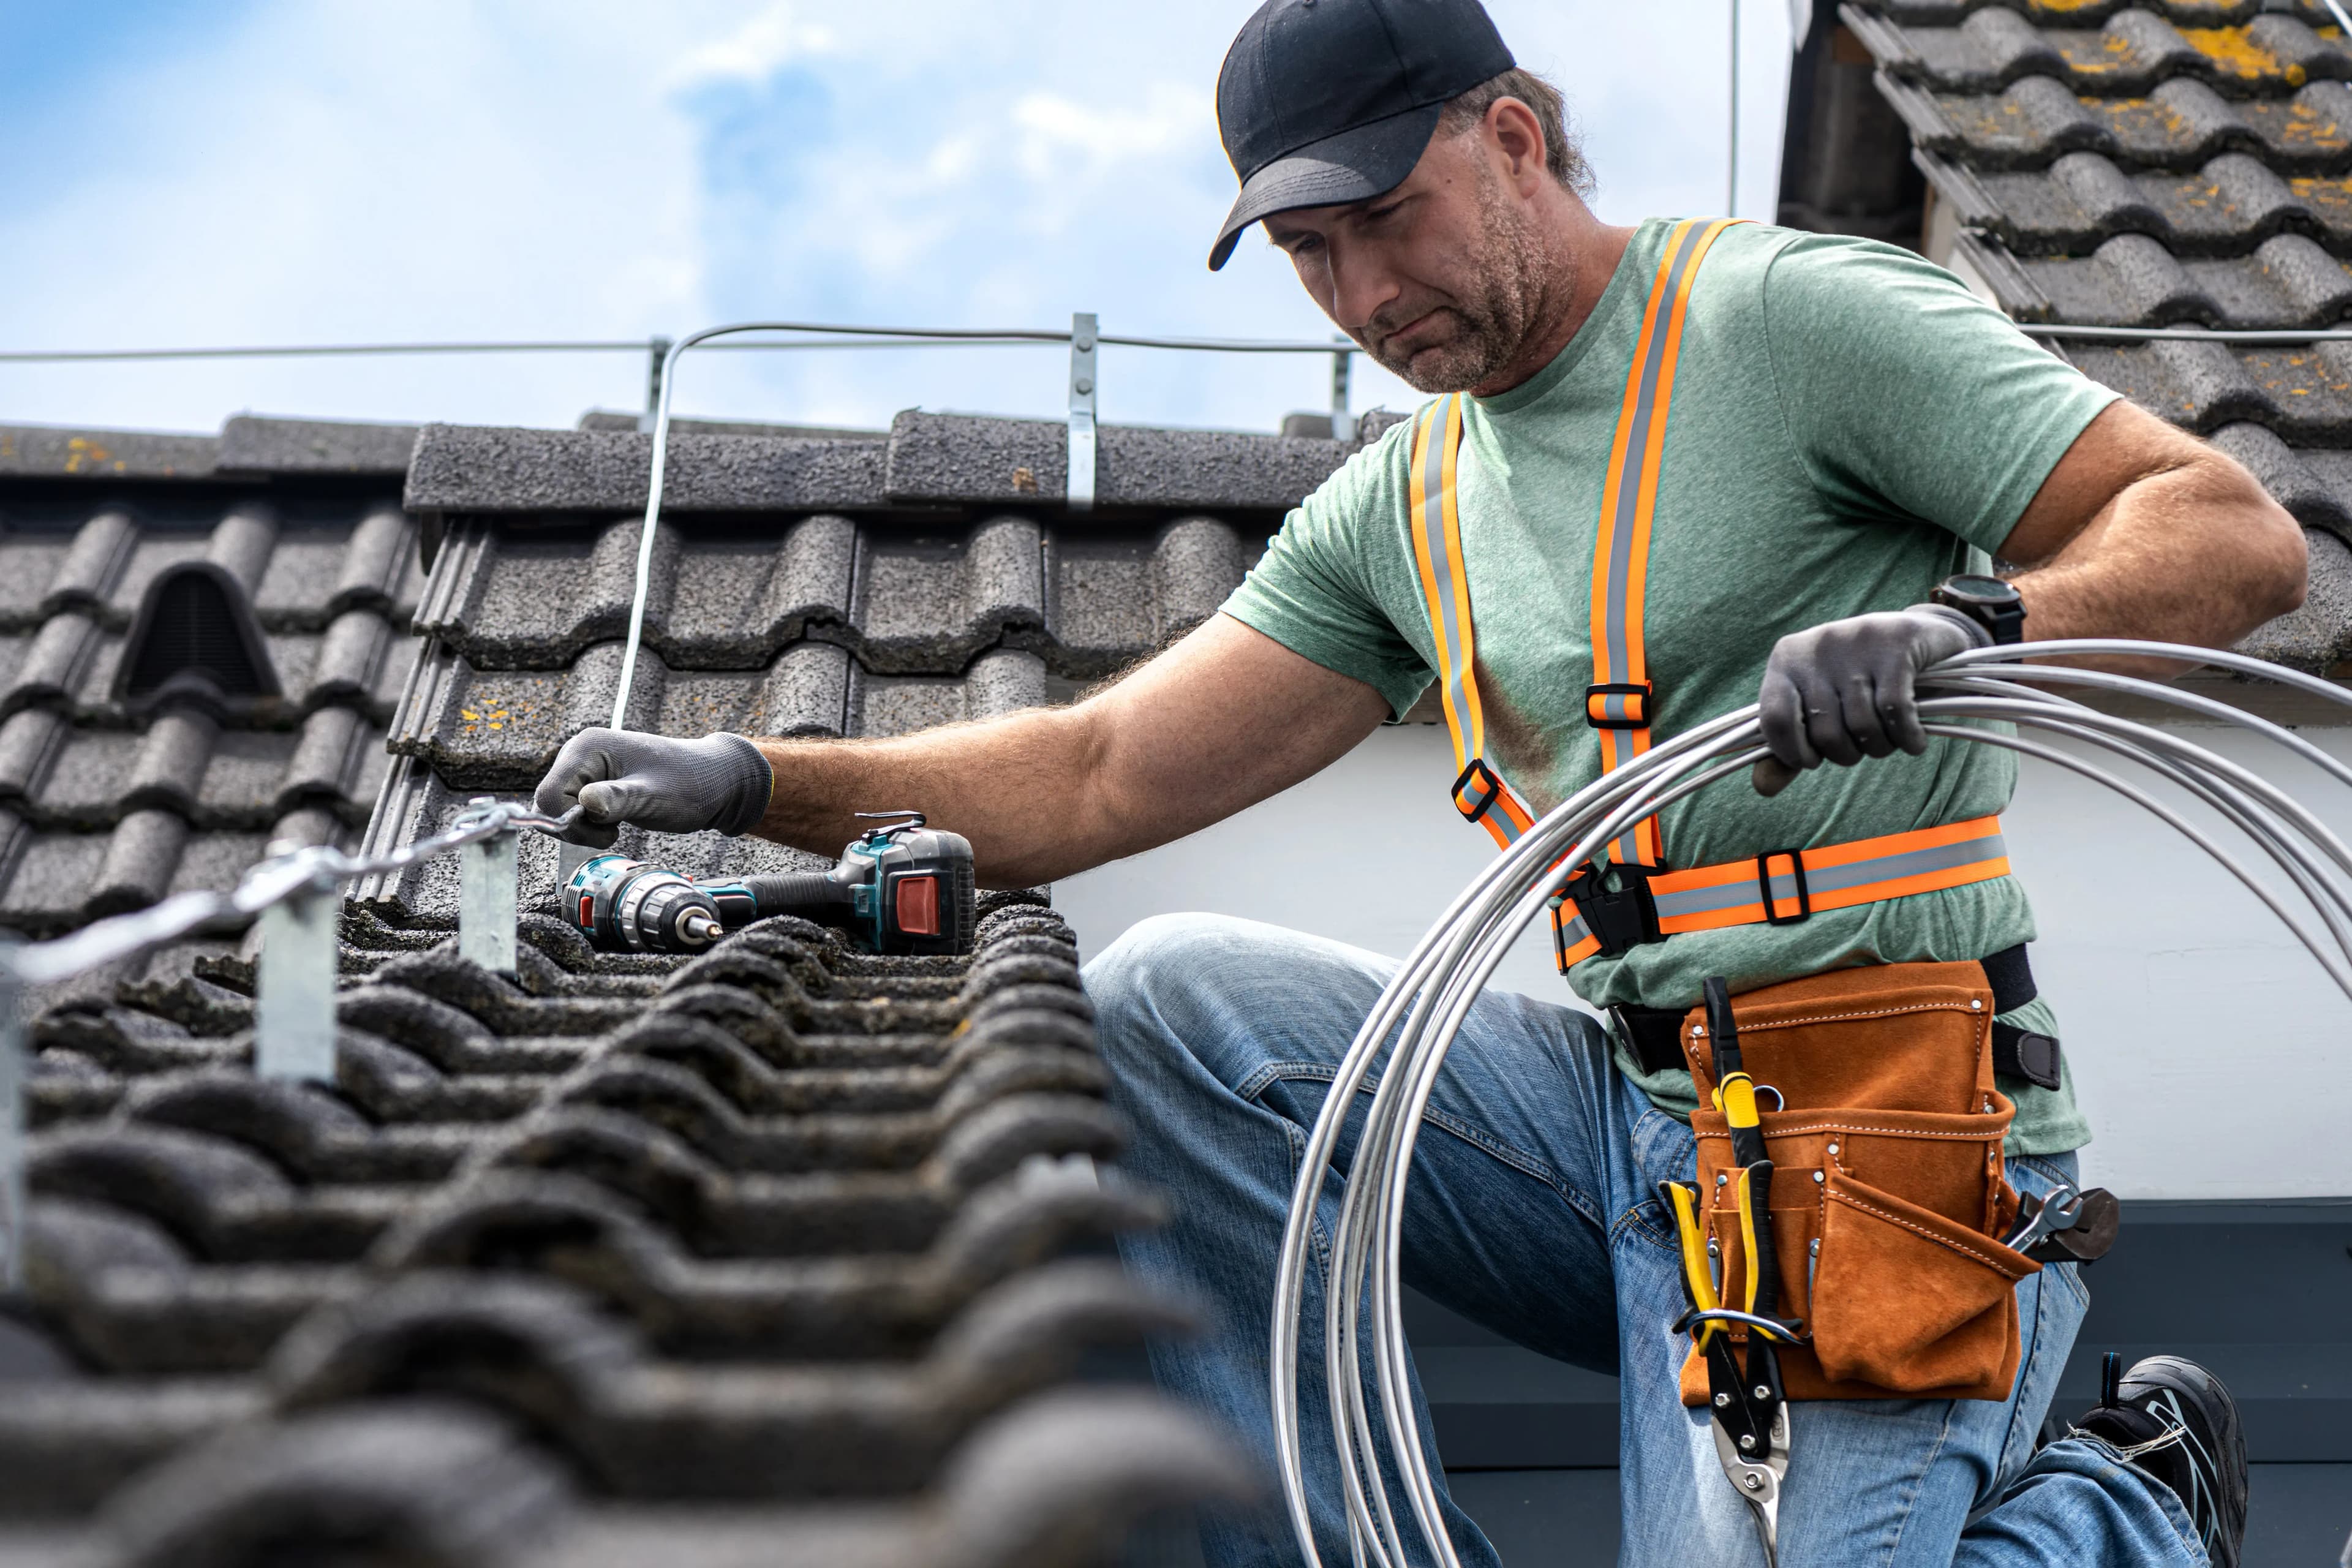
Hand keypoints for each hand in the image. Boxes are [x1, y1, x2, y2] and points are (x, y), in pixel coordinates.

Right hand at [533, 728, 773, 847]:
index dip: (570, 822)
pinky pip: (573, 811)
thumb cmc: (689, 784)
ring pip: (559, 811)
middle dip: (577, 826)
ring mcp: (585, 767)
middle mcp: (579, 752)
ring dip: (585, 827)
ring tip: (620, 823)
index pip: (548, 795)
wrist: (713, 781)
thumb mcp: (653, 797)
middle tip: (615, 830)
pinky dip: (591, 824)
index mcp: (587, 747)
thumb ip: (618, 800)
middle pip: (549, 804)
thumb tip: (585, 803)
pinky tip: (616, 820)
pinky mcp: (592, 782)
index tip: (608, 830)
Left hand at [1753, 607, 1987, 796]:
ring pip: (1862, 724)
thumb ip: (1790, 748)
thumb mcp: (1820, 708)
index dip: (1794, 752)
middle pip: (1825, 732)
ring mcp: (1857, 642)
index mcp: (1786, 659)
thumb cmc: (1860, 681)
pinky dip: (1907, 737)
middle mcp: (1817, 646)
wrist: (1917, 635)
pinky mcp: (1896, 644)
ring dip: (1880, 747)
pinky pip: (1896, 711)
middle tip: (1861, 746)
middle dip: (1846, 754)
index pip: (1775, 719)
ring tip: (1888, 741)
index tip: (1814, 760)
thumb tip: (1763, 786)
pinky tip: (1914, 742)